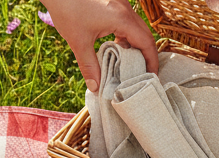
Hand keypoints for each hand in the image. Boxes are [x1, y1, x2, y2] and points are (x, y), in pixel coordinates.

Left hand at [42, 0, 158, 91]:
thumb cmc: (67, 9)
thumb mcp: (78, 42)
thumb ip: (89, 66)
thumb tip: (95, 87)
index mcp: (121, 18)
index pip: (146, 42)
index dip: (152, 61)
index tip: (151, 77)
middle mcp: (125, 9)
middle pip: (145, 34)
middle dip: (146, 55)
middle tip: (143, 74)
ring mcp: (120, 3)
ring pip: (136, 27)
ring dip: (136, 45)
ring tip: (130, 64)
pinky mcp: (113, 2)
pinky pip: (127, 21)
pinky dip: (126, 35)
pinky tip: (117, 47)